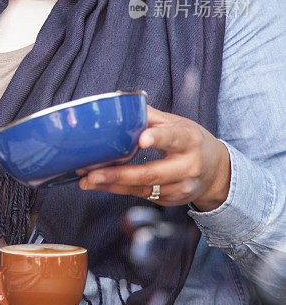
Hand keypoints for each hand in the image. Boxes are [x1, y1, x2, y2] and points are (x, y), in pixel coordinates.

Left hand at [78, 105, 230, 211]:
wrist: (216, 172)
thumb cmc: (191, 141)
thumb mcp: (178, 124)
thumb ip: (151, 117)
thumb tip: (123, 105)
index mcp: (189, 139)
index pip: (173, 138)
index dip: (158, 138)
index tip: (141, 139)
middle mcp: (187, 166)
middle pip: (151, 173)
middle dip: (119, 174)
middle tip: (92, 173)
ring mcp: (180, 187)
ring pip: (143, 188)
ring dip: (112, 185)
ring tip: (87, 180)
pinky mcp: (171, 200)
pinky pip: (142, 196)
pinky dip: (119, 189)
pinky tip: (101, 184)